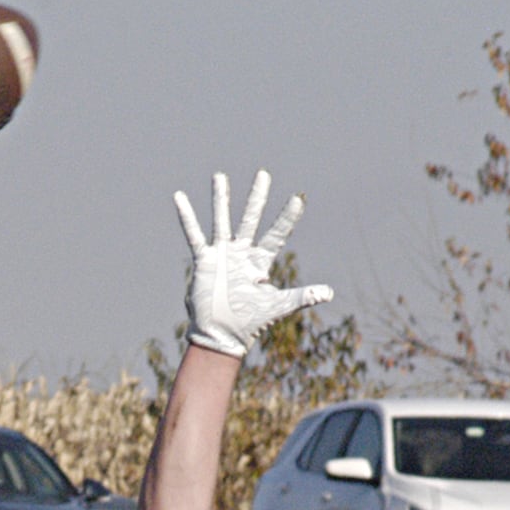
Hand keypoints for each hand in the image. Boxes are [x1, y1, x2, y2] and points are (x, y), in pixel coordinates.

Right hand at [173, 170, 332, 357]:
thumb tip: (329, 292)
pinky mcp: (204, 260)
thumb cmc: (249, 322)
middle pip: (251, 219)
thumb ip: (302, 296)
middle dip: (257, 198)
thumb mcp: (278, 306)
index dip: (286, 218)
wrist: (221, 334)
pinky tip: (180, 197)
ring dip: (222, 199)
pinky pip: (194, 235)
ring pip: (222, 220)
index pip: (276, 235)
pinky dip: (187, 217)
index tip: (298, 200)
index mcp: (260, 262)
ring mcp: (222, 254)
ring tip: (220, 176)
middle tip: (263, 174)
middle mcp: (241, 253)